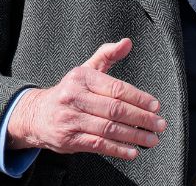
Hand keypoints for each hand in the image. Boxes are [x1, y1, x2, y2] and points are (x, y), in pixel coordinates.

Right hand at [7, 39, 165, 159]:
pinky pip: (98, 145)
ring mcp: (71, 120)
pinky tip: (133, 151)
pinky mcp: (69, 140)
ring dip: (134, 136)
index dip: (138, 98)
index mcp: (82, 78)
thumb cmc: (69, 91)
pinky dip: (118, 149)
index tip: (155, 106)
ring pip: (108, 129)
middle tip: (159, 124)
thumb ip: (107, 55)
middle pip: (114, 110)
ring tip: (151, 139)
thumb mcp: (85, 69)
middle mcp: (74, 98)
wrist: (36, 115)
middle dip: (141, 118)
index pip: (116, 88)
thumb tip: (127, 43)